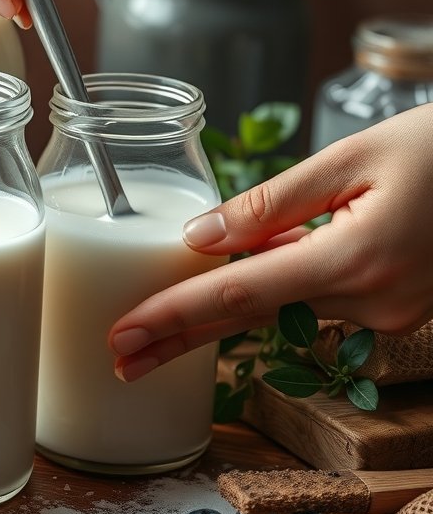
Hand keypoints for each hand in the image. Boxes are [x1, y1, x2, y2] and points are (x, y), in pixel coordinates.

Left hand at [109, 104, 432, 381]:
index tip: (122, 339)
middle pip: (249, 316)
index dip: (173, 318)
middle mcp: (372, 303)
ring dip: (224, 300)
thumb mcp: (352, 156)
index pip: (238, 298)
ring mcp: (390, 314)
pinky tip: (246, 265)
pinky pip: (316, 295)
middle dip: (179, 335)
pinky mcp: (397, 309)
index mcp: (356, 261)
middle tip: (117, 356)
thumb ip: (270, 204)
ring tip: (162, 313)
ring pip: (283, 302)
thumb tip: (198, 239)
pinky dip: (276, 282)